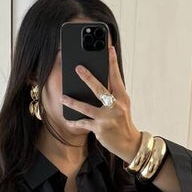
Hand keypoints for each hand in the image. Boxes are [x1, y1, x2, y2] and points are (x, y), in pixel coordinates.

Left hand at [60, 45, 141, 163]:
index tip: (109, 48)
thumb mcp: (122, 105)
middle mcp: (116, 106)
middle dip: (88, 78)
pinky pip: (83, 123)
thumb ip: (112, 93)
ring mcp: (107, 118)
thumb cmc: (122, 121)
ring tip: (62, 97)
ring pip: (87, 107)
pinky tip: (67, 119)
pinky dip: (75, 122)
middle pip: (100, 89)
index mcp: (122, 97)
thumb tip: (97, 80)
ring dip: (73, 102)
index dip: (112, 62)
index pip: (117, 77)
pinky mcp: (100, 129)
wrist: (129, 143)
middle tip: (77, 68)